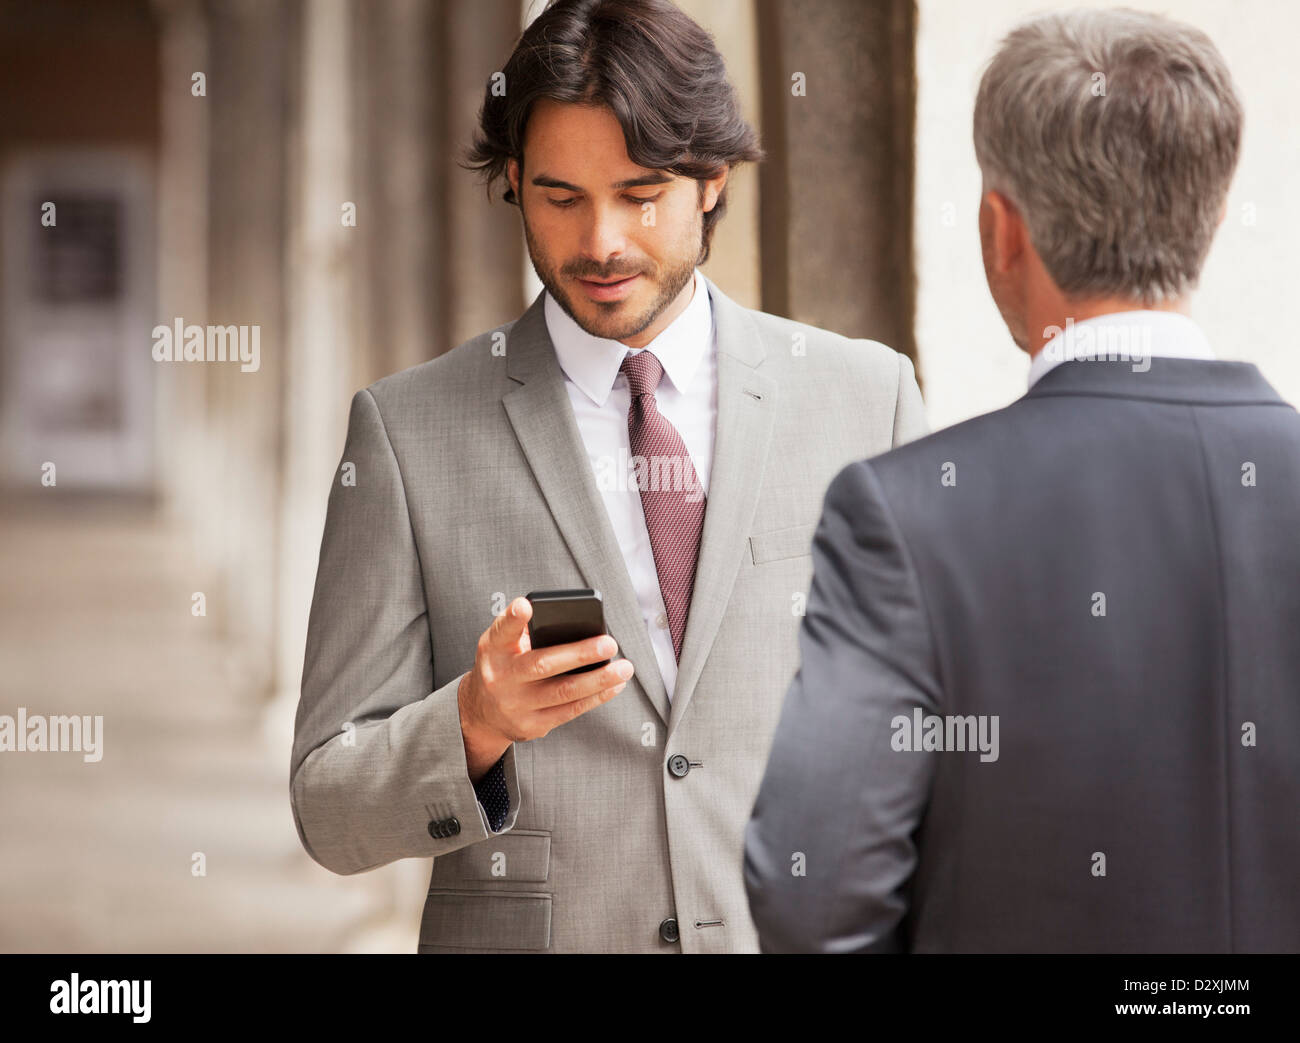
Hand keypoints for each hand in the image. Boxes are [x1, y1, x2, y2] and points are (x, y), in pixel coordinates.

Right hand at [458, 595, 633, 780]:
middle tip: (609, 643)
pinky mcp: (532, 726)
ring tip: (624, 668)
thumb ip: (525, 629)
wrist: (482, 712)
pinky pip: (570, 711)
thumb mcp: (501, 644)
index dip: (513, 618)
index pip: (501, 631)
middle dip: (579, 654)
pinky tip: (615, 685)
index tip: (526, 606)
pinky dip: (596, 697)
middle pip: (541, 665)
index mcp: (493, 650)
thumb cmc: (503, 665)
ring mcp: (516, 705)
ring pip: (563, 692)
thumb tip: (573, 620)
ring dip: (599, 680)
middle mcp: (500, 678)